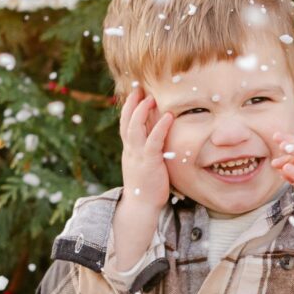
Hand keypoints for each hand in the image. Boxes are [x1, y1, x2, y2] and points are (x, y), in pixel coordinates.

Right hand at [117, 83, 172, 209]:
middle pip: (127, 122)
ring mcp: (138, 156)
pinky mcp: (149, 163)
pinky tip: (168, 116)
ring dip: (142, 111)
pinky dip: (160, 128)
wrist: (141, 206)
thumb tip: (155, 136)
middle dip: (132, 103)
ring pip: (135, 129)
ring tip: (150, 98)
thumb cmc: (146, 185)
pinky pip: (153, 142)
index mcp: (129, 150)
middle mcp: (130, 150)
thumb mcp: (143, 163)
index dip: (129, 107)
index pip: (125, 124)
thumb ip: (146, 149)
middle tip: (139, 87)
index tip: (135, 92)